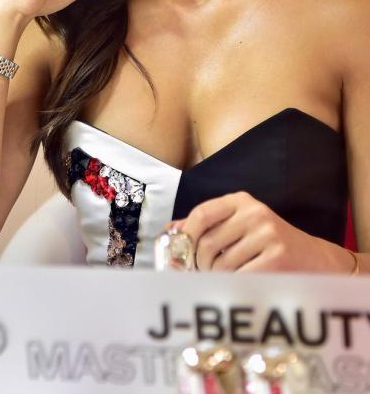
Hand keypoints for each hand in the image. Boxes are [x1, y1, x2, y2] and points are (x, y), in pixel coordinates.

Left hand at [167, 191, 352, 272]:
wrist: (315, 258)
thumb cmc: (269, 243)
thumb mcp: (240, 224)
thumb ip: (207, 225)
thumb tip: (170, 230)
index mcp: (241, 201)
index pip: (201, 214)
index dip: (186, 235)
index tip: (181, 252)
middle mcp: (254, 213)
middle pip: (207, 244)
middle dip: (200, 264)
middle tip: (204, 273)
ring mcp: (267, 234)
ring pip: (222, 264)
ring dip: (218, 277)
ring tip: (226, 277)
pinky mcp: (277, 257)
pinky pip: (240, 277)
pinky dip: (234, 285)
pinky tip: (241, 282)